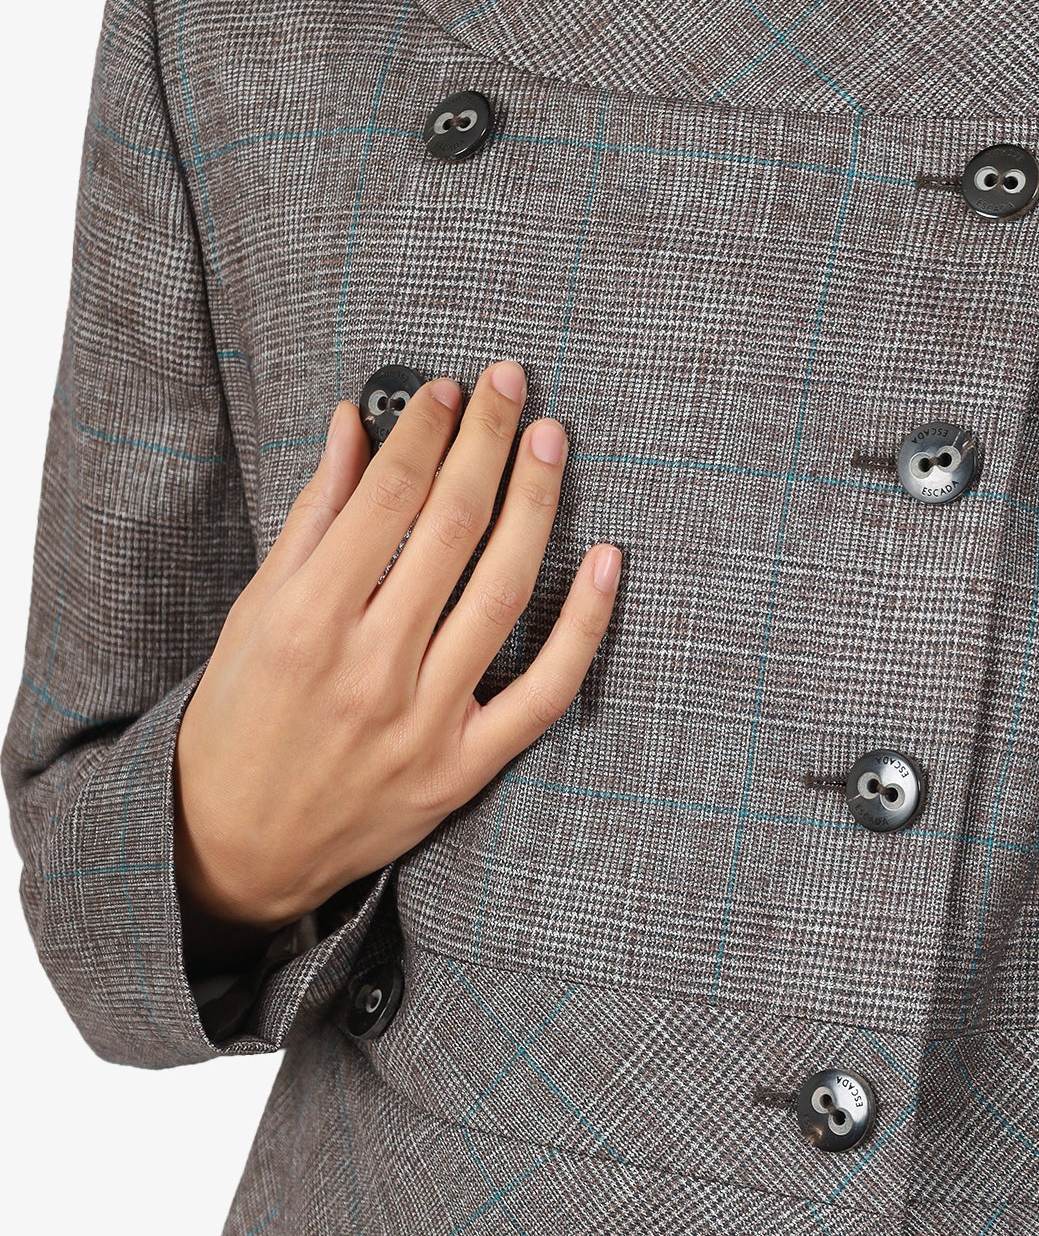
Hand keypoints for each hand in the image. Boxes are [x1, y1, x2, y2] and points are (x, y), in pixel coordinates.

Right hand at [173, 362, 619, 948]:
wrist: (236, 851)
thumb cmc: (239, 721)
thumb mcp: (254, 613)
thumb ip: (314, 519)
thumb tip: (357, 425)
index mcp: (306, 622)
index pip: (386, 500)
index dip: (425, 433)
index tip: (448, 388)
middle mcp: (370, 670)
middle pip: (451, 531)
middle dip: (485, 444)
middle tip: (509, 384)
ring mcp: (425, 723)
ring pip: (502, 593)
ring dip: (535, 505)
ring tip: (550, 440)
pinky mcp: (464, 769)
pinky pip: (543, 692)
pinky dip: (583, 625)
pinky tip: (606, 560)